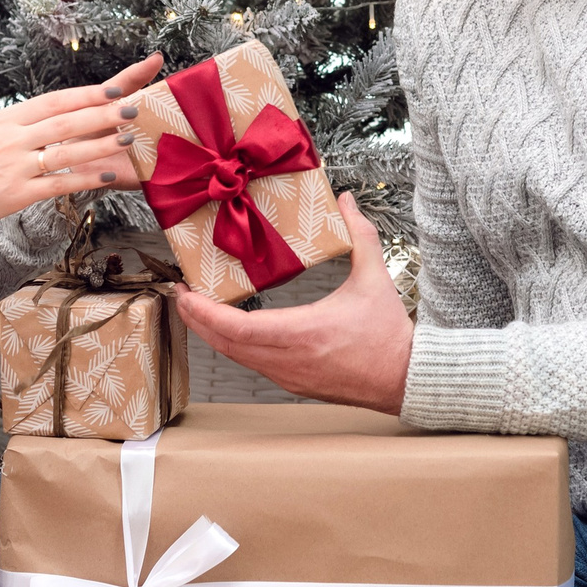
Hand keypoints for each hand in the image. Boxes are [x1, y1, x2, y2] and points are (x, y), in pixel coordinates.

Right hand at [0, 54, 162, 226]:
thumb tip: (50, 112)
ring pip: (66, 151)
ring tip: (127, 138)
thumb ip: (18, 122)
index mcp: (5, 120)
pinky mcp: (17, 194)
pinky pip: (58, 185)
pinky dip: (85, 180)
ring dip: (100, 144)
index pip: (53, 101)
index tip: (114, 90)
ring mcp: (15, 166)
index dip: (85, 95)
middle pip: (65, 122)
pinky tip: (107, 177)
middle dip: (102, 114)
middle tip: (132, 109)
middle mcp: (11, 139)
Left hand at [170, 193, 412, 412]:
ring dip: (213, 334)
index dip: (205, 313)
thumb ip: (358, 236)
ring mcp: (289, 376)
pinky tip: (230, 330)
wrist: (405, 377)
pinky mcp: (294, 383)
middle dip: (197, 320)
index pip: (237, 328)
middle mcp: (289, 360)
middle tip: (182, 295)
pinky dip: (234, 346)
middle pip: (225, 344)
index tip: (186, 293)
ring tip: (199, 309)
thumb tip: (345, 202)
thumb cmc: (389, 335)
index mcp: (304, 333)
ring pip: (236, 357)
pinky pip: (253, 364)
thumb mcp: (374, 278)